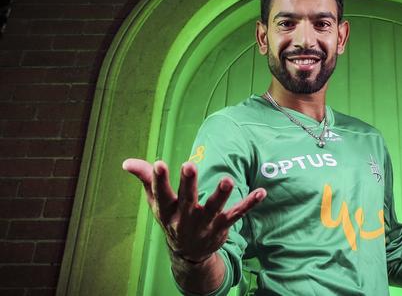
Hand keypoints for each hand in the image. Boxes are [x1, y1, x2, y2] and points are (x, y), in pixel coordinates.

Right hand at [122, 158, 265, 262]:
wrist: (188, 253)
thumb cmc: (172, 218)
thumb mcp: (156, 202)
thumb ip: (145, 178)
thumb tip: (125, 162)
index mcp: (167, 209)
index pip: (161, 192)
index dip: (159, 178)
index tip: (159, 163)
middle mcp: (185, 217)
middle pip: (186, 199)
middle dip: (188, 183)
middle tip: (189, 165)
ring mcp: (205, 223)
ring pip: (213, 208)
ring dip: (221, 195)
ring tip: (228, 180)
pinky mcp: (222, 226)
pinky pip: (237, 214)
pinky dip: (249, 203)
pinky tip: (262, 192)